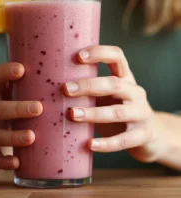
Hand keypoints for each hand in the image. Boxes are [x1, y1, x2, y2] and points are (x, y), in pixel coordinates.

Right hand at [0, 63, 42, 175]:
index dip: (3, 72)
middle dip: (16, 108)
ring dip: (12, 136)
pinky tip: (17, 162)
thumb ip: (35, 84)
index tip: (22, 70)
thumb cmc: (15, 108)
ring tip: (32, 137)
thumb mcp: (19, 95)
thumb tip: (73, 69)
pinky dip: (4, 161)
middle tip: (39, 108)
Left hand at [64, 45, 163, 162]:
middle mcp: (135, 92)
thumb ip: (88, 90)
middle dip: (89, 86)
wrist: (151, 134)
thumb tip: (48, 89)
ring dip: (93, 113)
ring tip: (72, 115)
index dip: (99, 53)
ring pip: (117, 112)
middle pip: (114, 84)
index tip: (78, 56)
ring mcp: (141, 114)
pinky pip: (124, 140)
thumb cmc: (118, 109)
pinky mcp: (143, 135)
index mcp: (125, 78)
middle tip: (66, 89)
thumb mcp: (107, 95)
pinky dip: (106, 144)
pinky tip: (89, 145)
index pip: (117, 56)